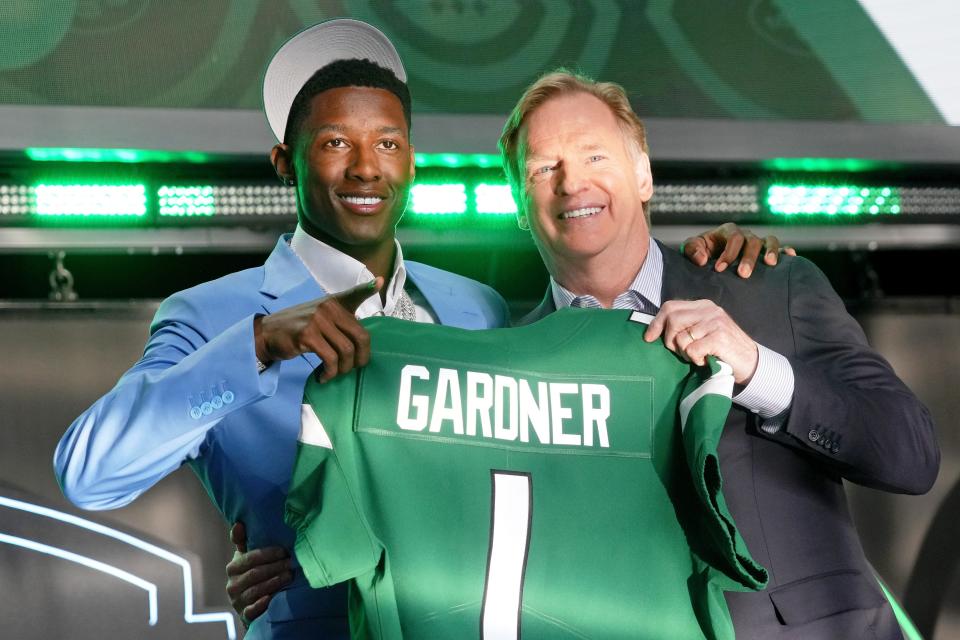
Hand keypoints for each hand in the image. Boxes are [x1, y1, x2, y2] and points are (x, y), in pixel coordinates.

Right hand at [226, 522, 291, 627]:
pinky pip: (252, 610)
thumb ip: (243, 541)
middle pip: (254, 574)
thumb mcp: (247, 557)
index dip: (267, 554)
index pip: (250, 558)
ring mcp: (237, 601)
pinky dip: (262, 604)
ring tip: (290, 576)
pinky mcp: (244, 616)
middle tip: (291, 562)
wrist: (252, 605)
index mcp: (233, 568)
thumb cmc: (253, 574)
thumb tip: (238, 523)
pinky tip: (274, 597)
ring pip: (255, 591)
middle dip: (275, 567)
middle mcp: (232, 585)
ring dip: (274, 583)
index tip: (283, 550)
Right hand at [255, 278, 382, 382]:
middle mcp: (328, 307)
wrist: (268, 333)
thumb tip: (362, 342)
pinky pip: (330, 359)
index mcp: (334, 302)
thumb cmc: (299, 329)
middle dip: (361, 358)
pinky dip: (330, 372)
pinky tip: (324, 376)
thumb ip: (340, 322)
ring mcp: (318, 320)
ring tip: (335, 374)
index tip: (380, 282)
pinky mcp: (307, 335)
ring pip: (347, 351)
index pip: (355, 294)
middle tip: (353, 368)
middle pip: (361, 337)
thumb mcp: (320, 318)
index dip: (369, 288)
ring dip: (344, 369)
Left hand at [644, 299, 758, 384]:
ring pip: (680, 337)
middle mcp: (709, 310)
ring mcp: (715, 322)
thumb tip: (655, 330)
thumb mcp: (703, 331)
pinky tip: (705, 360)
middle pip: (672, 319)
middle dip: (669, 340)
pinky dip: (695, 359)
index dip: (656, 323)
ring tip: (696, 356)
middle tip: (681, 352)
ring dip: (684, 353)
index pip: (670, 307)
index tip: (648, 338)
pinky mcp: (720, 337)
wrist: (750, 362)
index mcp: (703, 306)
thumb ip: (685, 326)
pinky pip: (692, 349)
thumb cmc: (721, 349)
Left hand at [683, 222, 796, 277]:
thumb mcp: (691, 248)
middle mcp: (745, 235)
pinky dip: (786, 251)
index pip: (733, 238)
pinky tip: (790, 258)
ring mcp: (757, 243)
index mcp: (728, 231)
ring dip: (771, 252)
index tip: (720, 269)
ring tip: (770, 264)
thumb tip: (702, 260)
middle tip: (743, 274)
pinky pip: (781, 248)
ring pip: (769, 241)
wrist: (708, 259)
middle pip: (752, 241)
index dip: (728, 253)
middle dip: (748, 258)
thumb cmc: (700, 253)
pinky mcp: (766, 252)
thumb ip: (692, 250)